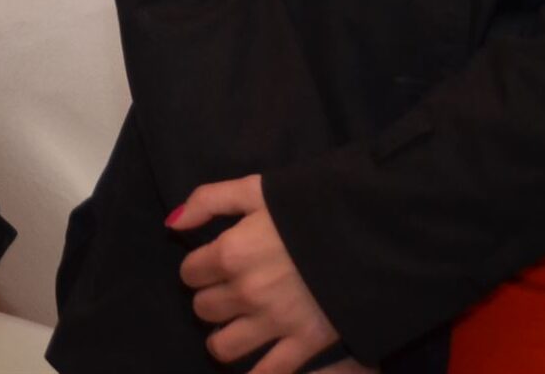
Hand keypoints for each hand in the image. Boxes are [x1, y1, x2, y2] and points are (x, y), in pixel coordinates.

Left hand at [171, 175, 348, 373]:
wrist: (372, 229)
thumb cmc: (311, 205)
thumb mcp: (257, 189)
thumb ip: (208, 201)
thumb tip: (171, 224)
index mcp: (231, 252)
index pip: (189, 273)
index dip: (200, 267)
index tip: (213, 264)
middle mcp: (246, 292)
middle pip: (203, 309)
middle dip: (212, 298)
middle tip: (230, 291)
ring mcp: (275, 322)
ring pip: (223, 347)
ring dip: (224, 337)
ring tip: (237, 326)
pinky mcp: (305, 344)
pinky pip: (268, 373)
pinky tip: (253, 365)